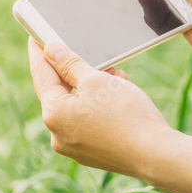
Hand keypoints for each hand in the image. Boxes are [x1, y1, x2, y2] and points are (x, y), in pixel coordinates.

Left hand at [27, 38, 174, 176]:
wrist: (155, 154)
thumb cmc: (126, 114)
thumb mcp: (96, 79)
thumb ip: (70, 64)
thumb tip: (50, 51)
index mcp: (54, 114)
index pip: (41, 75)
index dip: (39, 53)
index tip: (35, 38)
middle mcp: (58, 135)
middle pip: (59, 93)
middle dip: (74, 71)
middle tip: (83, 52)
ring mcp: (75, 148)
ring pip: (77, 108)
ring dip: (91, 88)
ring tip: (113, 74)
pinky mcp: (93, 154)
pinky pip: (88, 123)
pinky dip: (98, 107)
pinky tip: (117, 95)